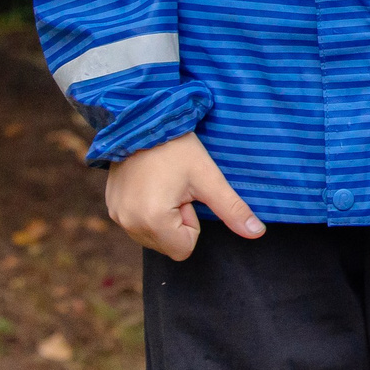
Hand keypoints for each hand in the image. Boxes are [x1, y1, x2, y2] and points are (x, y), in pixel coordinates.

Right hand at [104, 132, 263, 261]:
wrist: (143, 120)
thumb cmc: (177, 147)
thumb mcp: (209, 177)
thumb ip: (232, 209)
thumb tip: (258, 233)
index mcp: (152, 221)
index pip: (184, 249)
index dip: (191, 221)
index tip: (186, 194)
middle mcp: (129, 224)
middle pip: (167, 245)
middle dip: (177, 220)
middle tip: (175, 187)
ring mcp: (117, 216)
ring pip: (152, 236)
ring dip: (163, 216)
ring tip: (164, 184)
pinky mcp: (111, 207)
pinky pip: (136, 223)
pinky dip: (148, 210)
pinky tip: (151, 183)